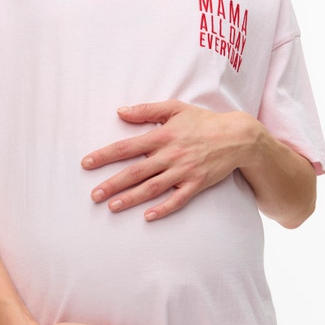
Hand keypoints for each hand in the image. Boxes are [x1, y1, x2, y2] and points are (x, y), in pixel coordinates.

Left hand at [81, 99, 251, 220]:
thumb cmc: (203, 121)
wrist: (237, 136)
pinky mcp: (197, 184)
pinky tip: (148, 216)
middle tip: (94, 195)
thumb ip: (146, 110)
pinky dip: (163, 208)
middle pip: (136, 172)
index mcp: (162, 136)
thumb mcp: (175, 108)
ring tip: (112, 207)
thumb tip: (120, 111)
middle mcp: (170, 155)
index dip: (105, 155)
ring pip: (153, 188)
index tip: (87, 164)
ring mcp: (184, 171)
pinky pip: (178, 200)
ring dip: (131, 198)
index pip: (127, 147)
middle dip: (113, 183)